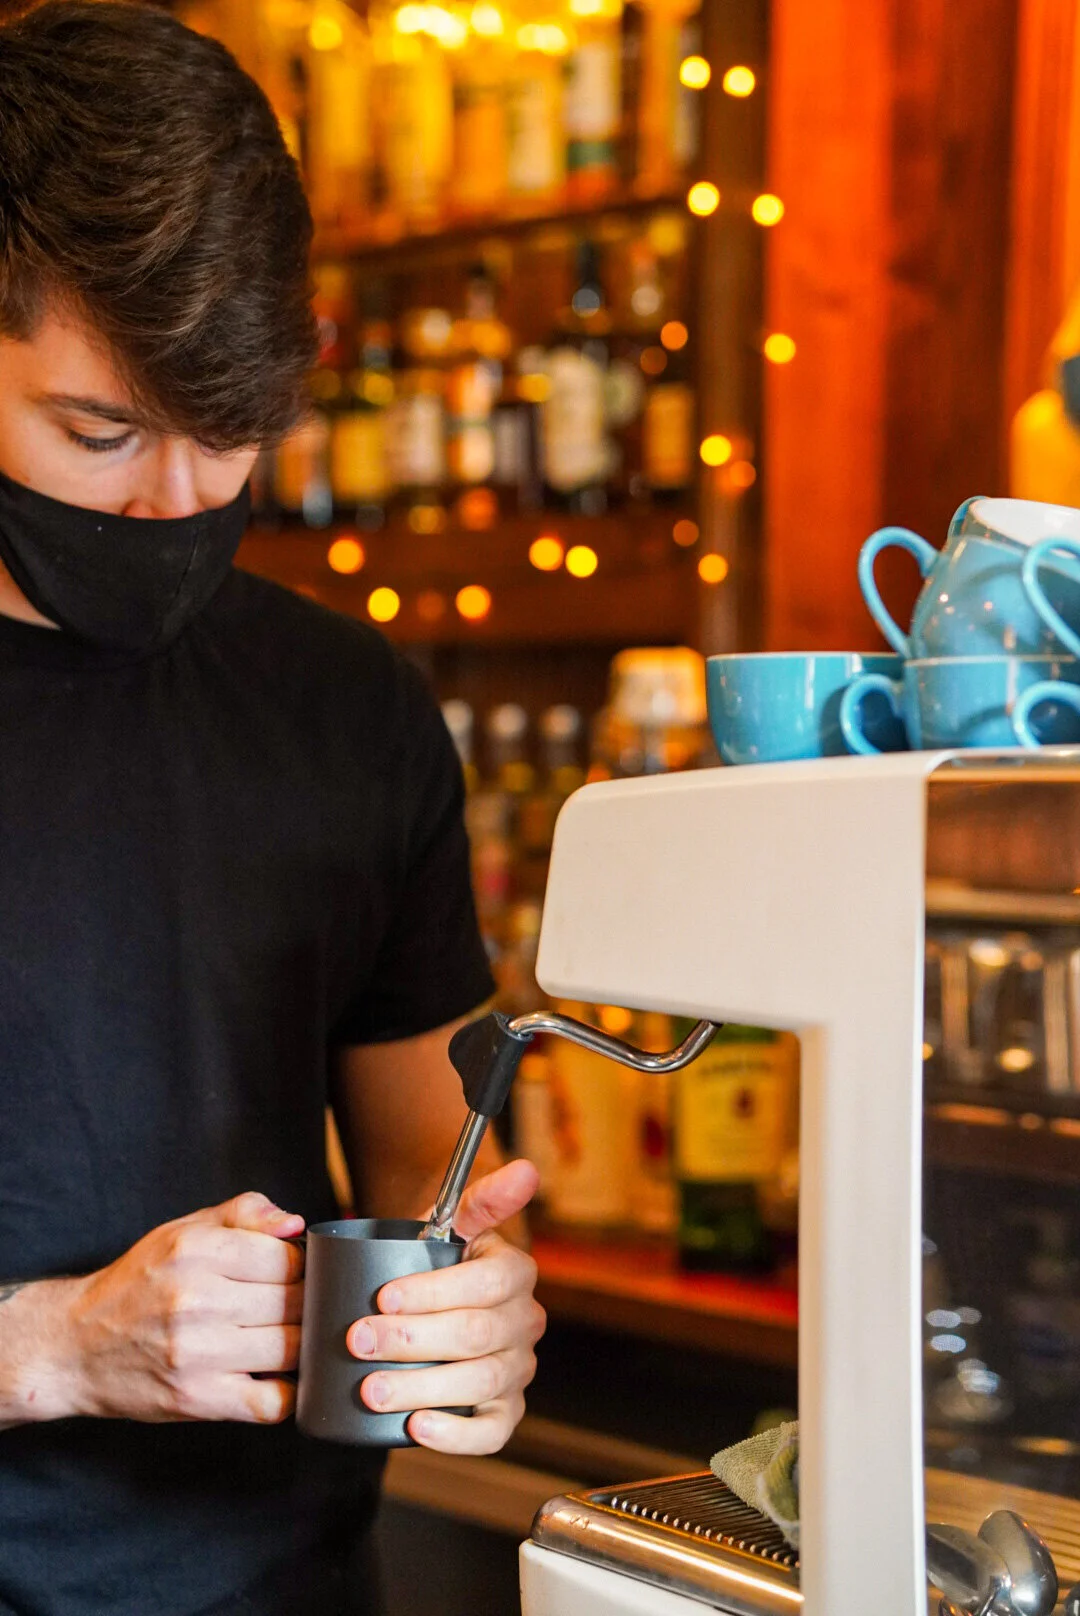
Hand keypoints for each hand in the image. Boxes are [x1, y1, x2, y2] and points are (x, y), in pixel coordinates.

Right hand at [62, 1192, 304, 1424]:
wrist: (73, 1347)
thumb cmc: (136, 1285)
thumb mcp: (181, 1231)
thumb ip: (242, 1214)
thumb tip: (295, 1224)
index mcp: (195, 1249)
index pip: (286, 1256)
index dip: (302, 1266)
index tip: (295, 1275)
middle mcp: (196, 1298)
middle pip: (295, 1301)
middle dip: (305, 1304)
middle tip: (294, 1309)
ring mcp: (198, 1352)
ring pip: (292, 1348)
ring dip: (300, 1345)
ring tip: (287, 1337)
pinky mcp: (198, 1399)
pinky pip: (273, 1402)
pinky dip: (289, 1393)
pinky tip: (277, 1377)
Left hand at [345, 1160, 544, 1454]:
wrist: (437, 1291)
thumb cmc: (439, 1258)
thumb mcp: (454, 1222)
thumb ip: (482, 1196)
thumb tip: (525, 1169)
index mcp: (514, 1273)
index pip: (483, 1285)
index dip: (432, 1293)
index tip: (381, 1296)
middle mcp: (524, 1323)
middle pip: (474, 1337)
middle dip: (411, 1341)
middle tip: (358, 1341)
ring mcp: (517, 1370)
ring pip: (477, 1384)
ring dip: (420, 1388)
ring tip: (370, 1389)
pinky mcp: (505, 1410)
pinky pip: (492, 1432)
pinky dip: (455, 1436)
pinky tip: (416, 1427)